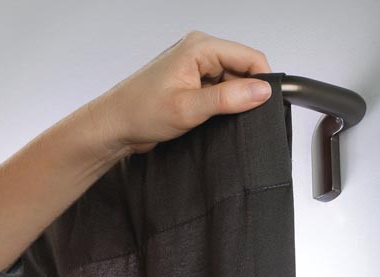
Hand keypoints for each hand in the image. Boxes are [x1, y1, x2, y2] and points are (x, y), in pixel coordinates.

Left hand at [86, 29, 273, 155]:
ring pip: (233, 82)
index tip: (265, 106)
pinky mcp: (193, 83)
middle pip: (243, 69)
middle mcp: (199, 51)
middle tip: (234, 118)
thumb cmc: (139, 113)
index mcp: (200, 47)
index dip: (262, 81)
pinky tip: (210, 119)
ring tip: (214, 119)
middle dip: (245, 94)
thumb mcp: (188, 108)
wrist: (114, 127)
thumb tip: (262, 91)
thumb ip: (228, 98)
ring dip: (231, 102)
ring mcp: (196, 67)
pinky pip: (220, 91)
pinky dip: (221, 106)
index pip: (250, 57)